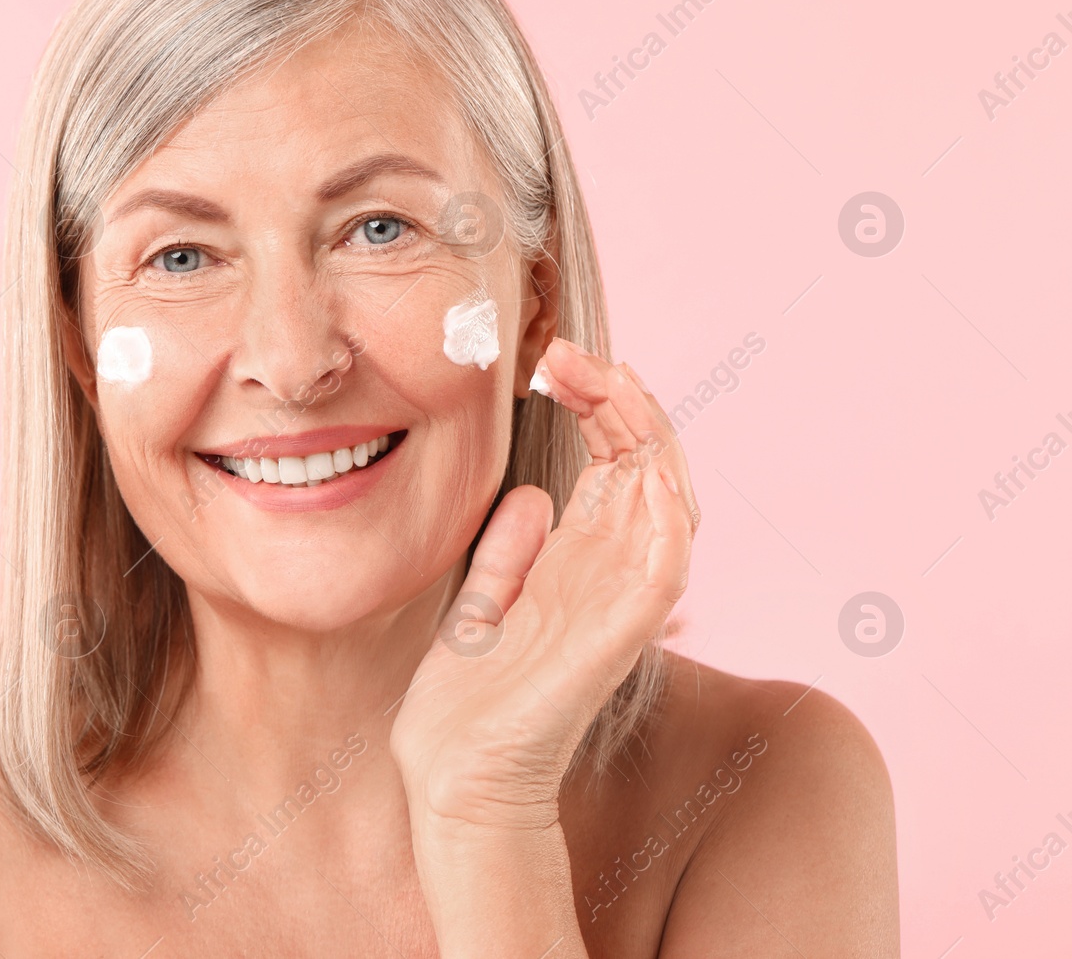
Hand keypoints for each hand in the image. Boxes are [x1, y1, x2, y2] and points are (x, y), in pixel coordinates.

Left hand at [390, 338, 698, 832]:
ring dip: (646, 433)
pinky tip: (646, 466)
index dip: (600, 402)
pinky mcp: (617, 636)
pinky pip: (664, 567)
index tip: (554, 357)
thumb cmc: (467, 697)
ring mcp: (621, 604)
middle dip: (620, 399)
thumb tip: (533, 494)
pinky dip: (667, 517)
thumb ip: (510, 550)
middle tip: (569, 352)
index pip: (618, 461)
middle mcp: (612, 574)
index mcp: (582, 562)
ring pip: (670, 500)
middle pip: (650, 464)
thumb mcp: (480, 600)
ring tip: (608, 378)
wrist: (451, 769)